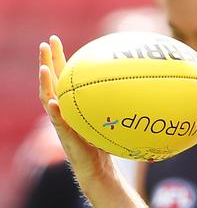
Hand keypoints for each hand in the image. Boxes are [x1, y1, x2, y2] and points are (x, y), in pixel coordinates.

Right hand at [39, 35, 113, 182]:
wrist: (98, 168)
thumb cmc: (107, 141)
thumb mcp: (114, 115)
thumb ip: (120, 99)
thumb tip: (142, 80)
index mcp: (72, 102)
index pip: (63, 75)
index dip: (57, 58)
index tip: (55, 39)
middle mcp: (63, 109)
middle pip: (50, 82)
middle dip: (46, 62)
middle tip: (45, 44)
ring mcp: (61, 122)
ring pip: (47, 99)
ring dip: (44, 83)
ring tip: (43, 69)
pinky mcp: (65, 136)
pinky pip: (59, 122)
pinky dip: (55, 111)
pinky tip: (53, 101)